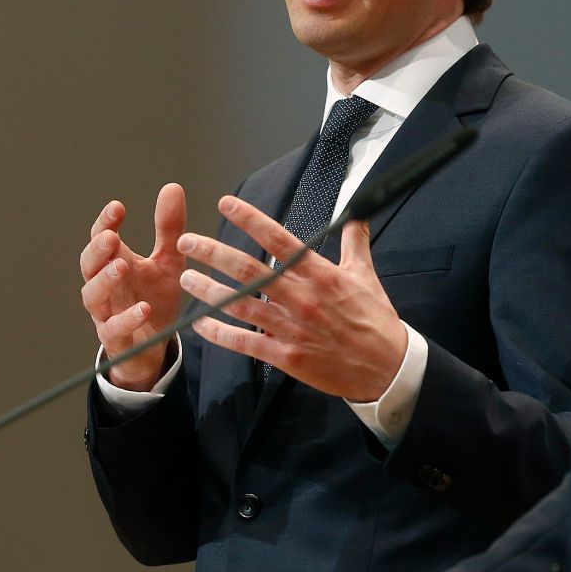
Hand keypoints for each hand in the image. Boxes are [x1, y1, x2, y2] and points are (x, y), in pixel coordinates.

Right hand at [79, 183, 187, 390]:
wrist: (155, 343)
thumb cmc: (155, 296)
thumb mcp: (169, 260)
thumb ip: (169, 228)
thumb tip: (172, 186)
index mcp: (116, 262)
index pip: (101, 237)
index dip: (105, 222)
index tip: (118, 207)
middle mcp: (106, 286)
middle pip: (88, 265)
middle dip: (97, 250)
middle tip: (111, 237)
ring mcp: (106, 312)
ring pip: (93, 296)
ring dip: (105, 280)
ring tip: (121, 266)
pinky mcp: (116, 339)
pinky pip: (113, 329)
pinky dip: (126, 319)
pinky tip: (143, 308)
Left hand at [177, 195, 405, 402]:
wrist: (385, 366)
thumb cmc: (375, 319)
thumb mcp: (366, 274)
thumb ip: (354, 242)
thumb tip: (356, 215)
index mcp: (319, 274)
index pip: (278, 240)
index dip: (250, 220)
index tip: (227, 205)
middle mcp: (300, 298)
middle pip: (248, 270)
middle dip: (213, 253)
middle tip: (187, 242)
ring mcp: (290, 328)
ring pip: (240, 305)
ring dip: (209, 290)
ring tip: (185, 278)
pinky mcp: (285, 355)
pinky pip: (244, 342)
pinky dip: (219, 334)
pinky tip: (199, 324)